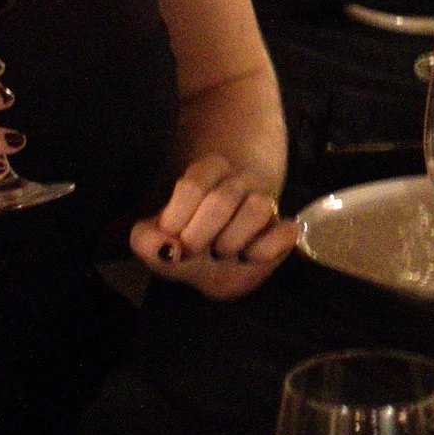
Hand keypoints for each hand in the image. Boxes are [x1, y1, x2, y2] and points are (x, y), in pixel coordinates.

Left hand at [132, 152, 294, 298]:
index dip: (177, 218)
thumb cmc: (186, 245)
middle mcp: (239, 181)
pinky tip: (249, 257)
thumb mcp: (156, 245)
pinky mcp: (284, 229)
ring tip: (221, 252)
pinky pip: (285, 233)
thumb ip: (148, 241)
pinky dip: (264, 250)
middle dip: (200, 236)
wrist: (218, 262)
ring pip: (258, 208)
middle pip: (223, 199)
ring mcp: (265, 203)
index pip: (194, 184)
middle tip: (193, 251)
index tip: (171, 237)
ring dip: (231, 241)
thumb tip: (168, 249)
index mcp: (208, 172)